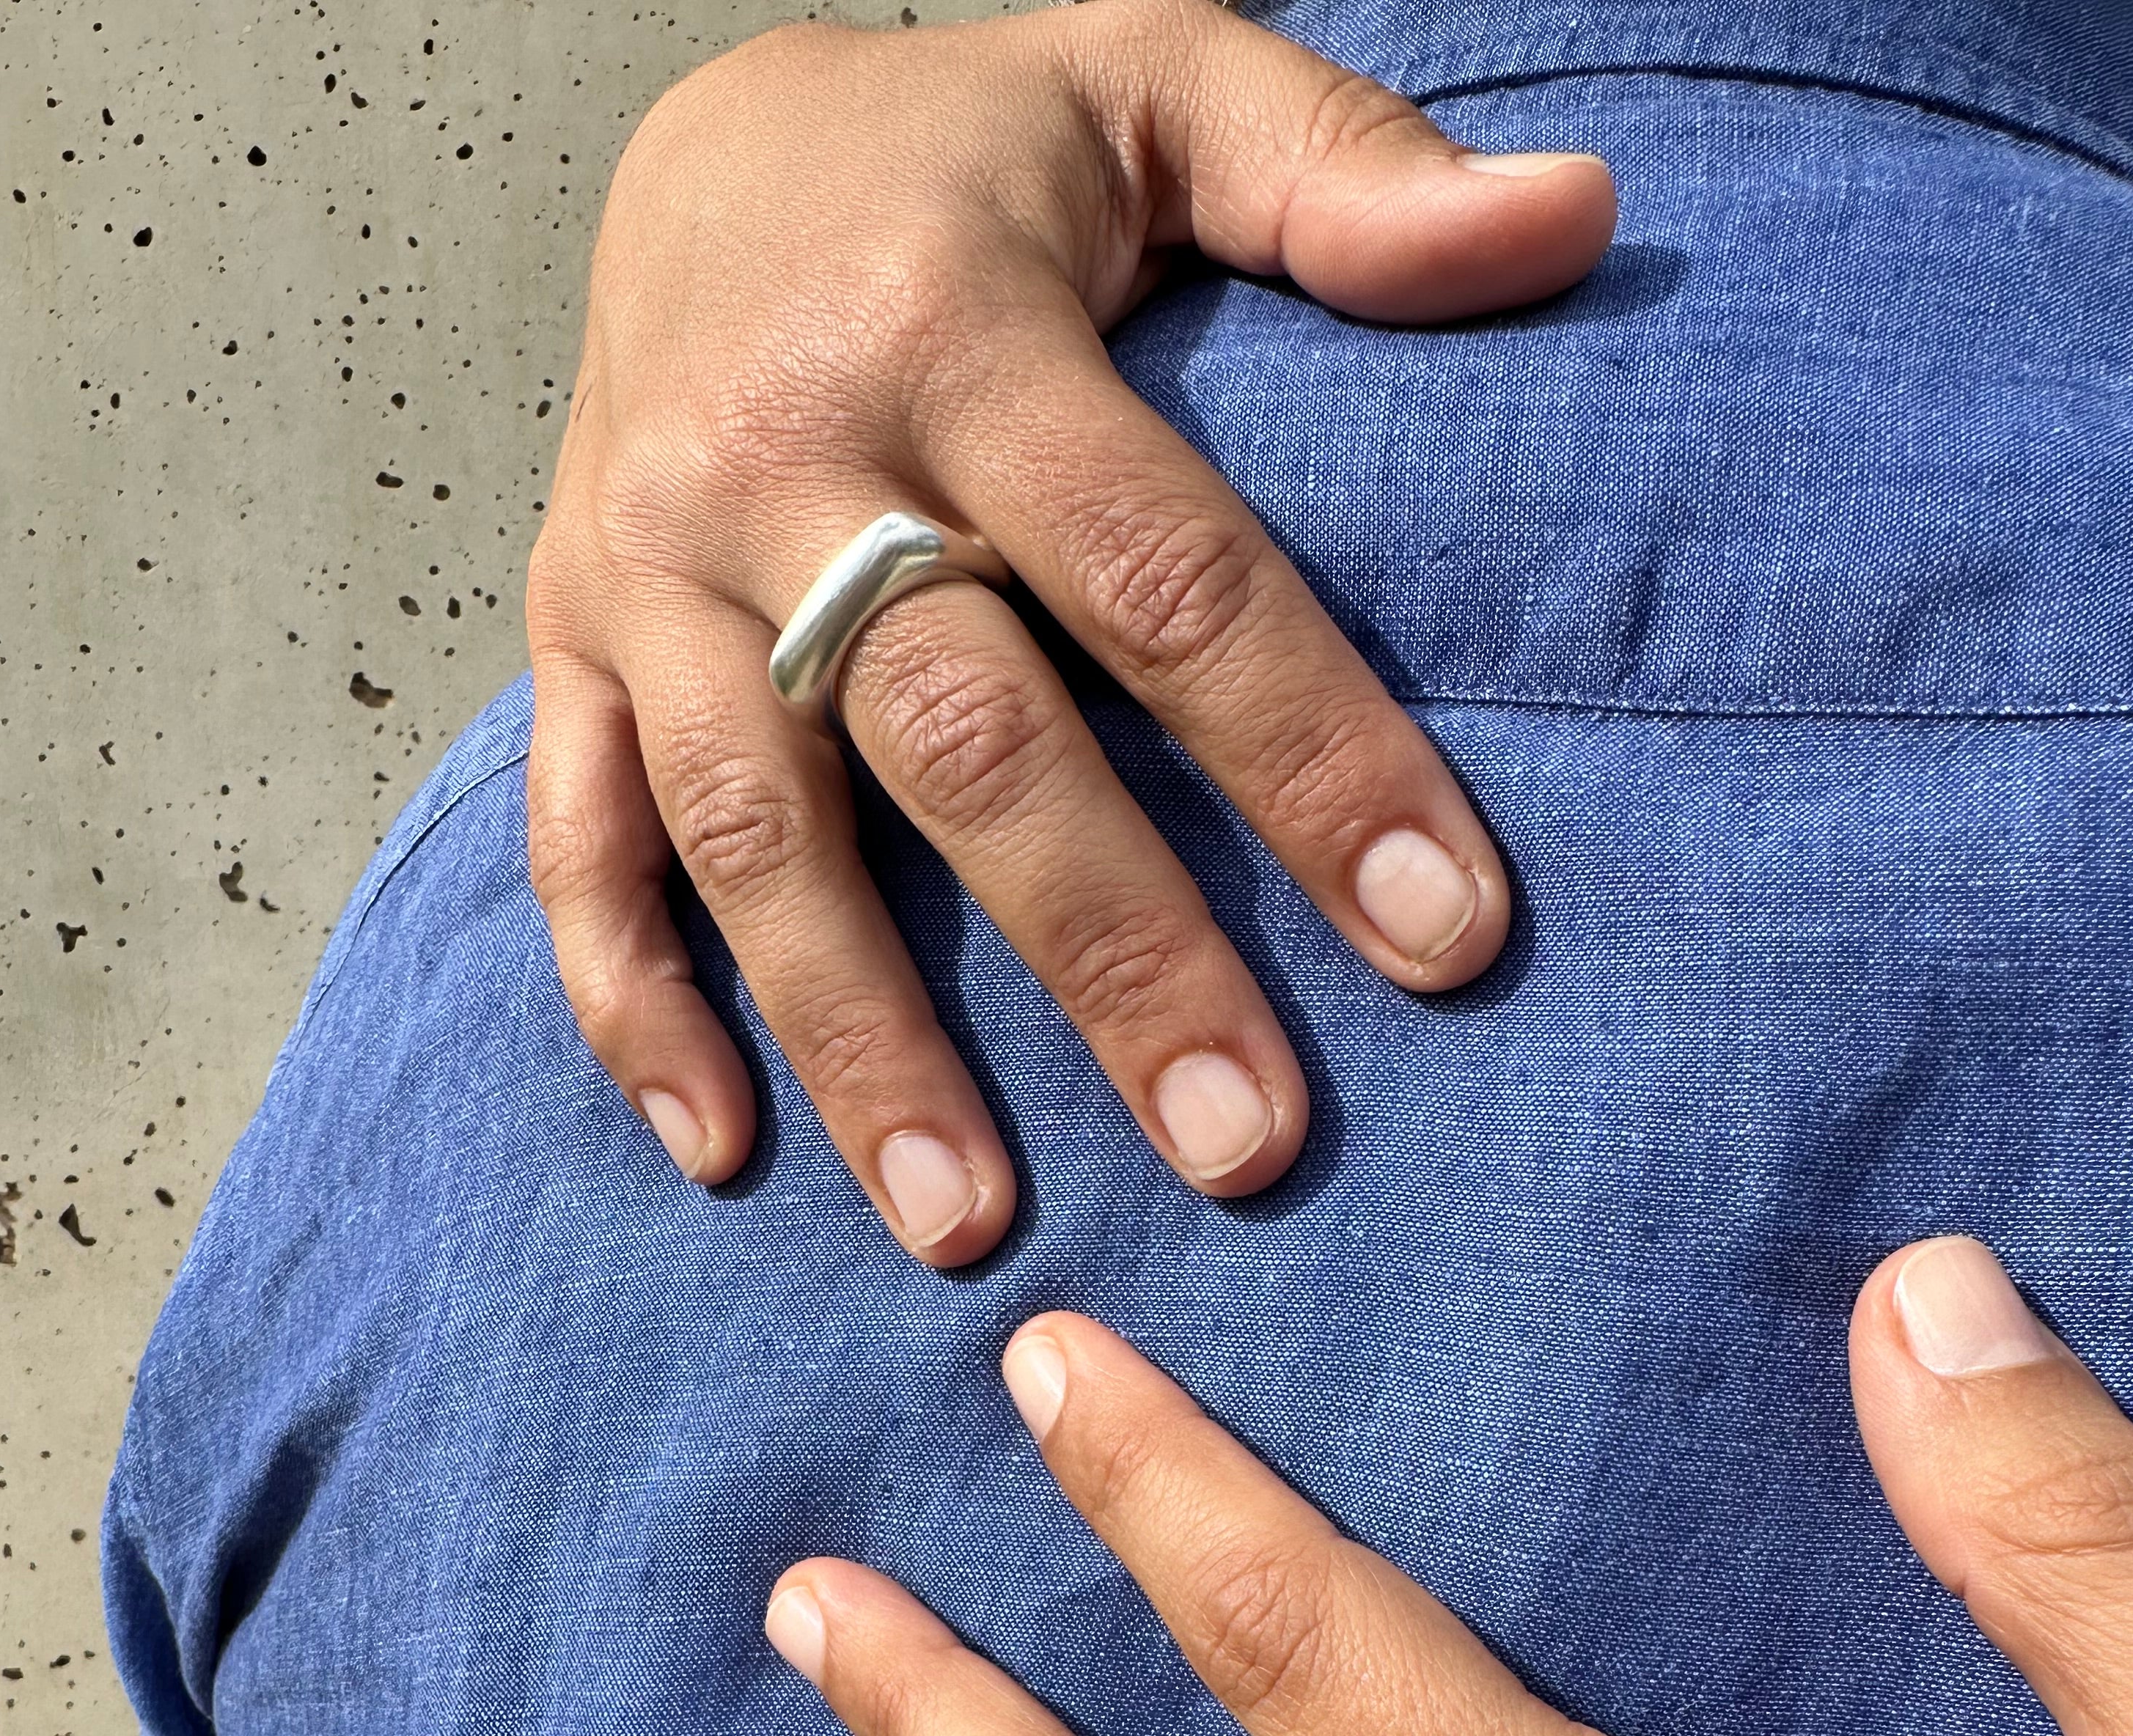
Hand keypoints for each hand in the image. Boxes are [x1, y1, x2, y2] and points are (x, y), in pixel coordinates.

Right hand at [527, 0, 1614, 1259]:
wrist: (698, 147)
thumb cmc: (965, 156)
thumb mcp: (1152, 81)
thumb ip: (1341, 169)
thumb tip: (1569, 225)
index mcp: (950, 319)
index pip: (1159, 570)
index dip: (1308, 753)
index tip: (1446, 934)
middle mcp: (777, 458)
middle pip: (961, 737)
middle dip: (1112, 955)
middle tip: (1244, 1146)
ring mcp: (643, 571)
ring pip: (757, 833)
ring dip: (860, 1039)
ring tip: (972, 1225)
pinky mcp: (563, 649)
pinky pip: (576, 843)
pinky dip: (630, 1004)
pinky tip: (721, 1153)